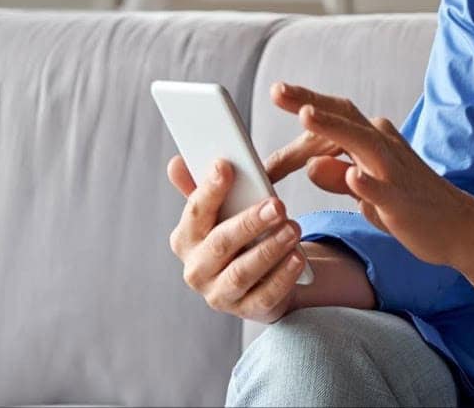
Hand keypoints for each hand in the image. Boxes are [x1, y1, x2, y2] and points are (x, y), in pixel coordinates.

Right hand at [166, 155, 307, 323]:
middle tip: (277, 205)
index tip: (226, 166)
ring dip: (269, 250)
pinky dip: (282, 277)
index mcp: (186, 239)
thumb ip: (203, 188)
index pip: (195, 213)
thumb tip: (176, 163)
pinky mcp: (248, 310)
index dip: (209, 190)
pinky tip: (297, 258)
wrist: (259, 280)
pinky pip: (265, 296)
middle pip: (220, 244)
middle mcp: (196, 270)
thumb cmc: (238, 236)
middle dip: (249, 222)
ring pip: (241, 273)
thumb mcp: (222, 212)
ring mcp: (219, 294)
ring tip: (293, 229)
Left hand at [265, 82, 473, 268]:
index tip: (278, 92)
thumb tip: (310, 164)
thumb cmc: (409, 206)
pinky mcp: (402, 201)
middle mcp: (384, 147)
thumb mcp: (365, 190)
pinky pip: (382, 190)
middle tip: (278, 90)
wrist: (459, 227)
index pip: (336, 116)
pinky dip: (367, 182)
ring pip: (362, 143)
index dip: (306, 105)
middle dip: (311, 102)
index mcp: (374, 140)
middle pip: (345, 117)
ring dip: (334, 128)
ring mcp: (394, 172)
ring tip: (306, 116)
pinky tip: (351, 176)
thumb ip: (337, 176)